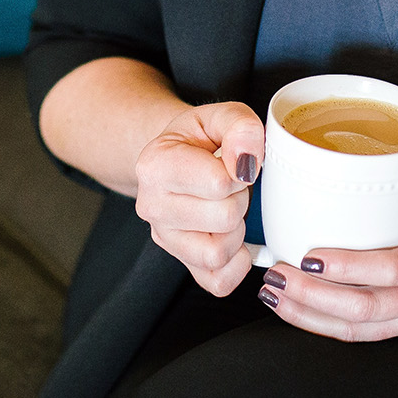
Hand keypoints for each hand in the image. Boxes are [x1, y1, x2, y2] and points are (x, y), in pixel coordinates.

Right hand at [133, 100, 264, 297]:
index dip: (240, 170)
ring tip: (230, 205)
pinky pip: (218, 282)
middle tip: (233, 183)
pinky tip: (236, 236)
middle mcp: (151, 206)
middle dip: (241, 198)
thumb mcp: (222, 115)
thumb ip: (241, 127)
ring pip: (218, 253)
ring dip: (237, 229)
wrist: (181, 154)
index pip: (218, 183)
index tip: (234, 160)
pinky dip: (237, 263)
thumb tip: (246, 164)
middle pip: (223, 218)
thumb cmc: (203, 137)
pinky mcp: (182, 263)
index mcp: (155, 165)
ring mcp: (164, 239)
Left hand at [254, 190, 397, 340]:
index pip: (391, 268)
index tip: (311, 252)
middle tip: (279, 272)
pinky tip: (297, 310)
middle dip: (312, 293)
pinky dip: (323, 324)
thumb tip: (347, 174)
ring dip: (308, 313)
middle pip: (363, 306)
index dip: (347, 266)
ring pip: (355, 327)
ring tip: (275, 293)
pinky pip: (360, 334)